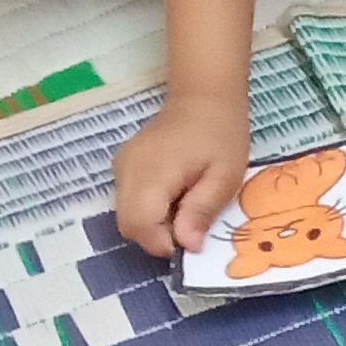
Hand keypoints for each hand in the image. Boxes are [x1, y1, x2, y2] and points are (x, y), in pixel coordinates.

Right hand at [114, 93, 249, 257]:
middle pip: (129, 225)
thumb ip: (201, 210)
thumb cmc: (221, 135)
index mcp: (151, 172)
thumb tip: (187, 246)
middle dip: (160, 237)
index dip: (165, 243)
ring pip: (127, 217)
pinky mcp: (123, 167)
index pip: (139, 225)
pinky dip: (150, 211)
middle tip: (192, 224)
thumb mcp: (224, 177)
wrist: (204, 99)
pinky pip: (129, 202)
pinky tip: (175, 197)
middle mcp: (127, 171)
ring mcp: (121, 167)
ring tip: (187, 206)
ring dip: (155, 225)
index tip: (193, 238)